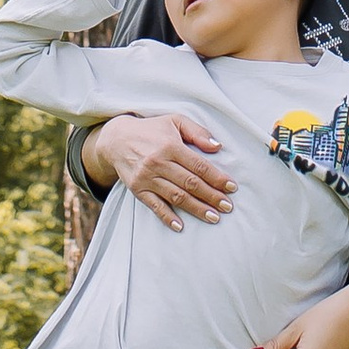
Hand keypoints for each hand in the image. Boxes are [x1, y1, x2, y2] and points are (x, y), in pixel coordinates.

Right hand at [87, 109, 232, 226]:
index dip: (217, 178)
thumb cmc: (152, 129)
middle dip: (211, 196)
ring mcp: (147, 178)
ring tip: (214, 217)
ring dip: (196, 209)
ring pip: (176, 196)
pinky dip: (167, 217)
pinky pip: (154, 206)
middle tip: (227, 207)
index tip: (232, 188)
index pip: (199, 166)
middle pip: (190, 183)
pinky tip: (181, 226)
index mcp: (170, 146)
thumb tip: (217, 147)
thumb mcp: (175, 121)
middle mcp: (158, 163)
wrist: (117, 139)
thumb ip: (197, 132)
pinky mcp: (137, 190)